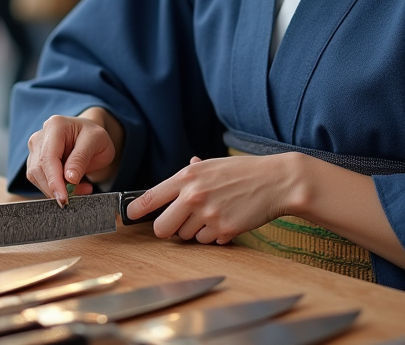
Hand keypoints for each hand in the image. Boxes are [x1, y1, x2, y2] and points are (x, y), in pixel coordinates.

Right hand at [26, 111, 119, 205]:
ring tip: (81, 188)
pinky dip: (55, 188)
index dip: (54, 181)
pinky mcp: (34, 161)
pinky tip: (72, 186)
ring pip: (36, 177)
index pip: (48, 158)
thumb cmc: (94, 137)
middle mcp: (40, 136)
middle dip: (56, 188)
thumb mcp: (97, 142)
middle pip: (38, 169)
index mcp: (55, 126)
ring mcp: (35, 149)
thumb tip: (69, 178)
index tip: (63, 199)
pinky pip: (39, 180)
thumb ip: (81, 158)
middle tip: (80, 193)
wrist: (90, 137)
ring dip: (56, 189)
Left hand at [126, 154, 297, 244]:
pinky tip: (227, 220)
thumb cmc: (244, 172)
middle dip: (167, 230)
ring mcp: (207, 214)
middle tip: (178, 224)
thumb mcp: (214, 165)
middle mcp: (193, 195)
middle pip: (162, 228)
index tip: (128, 215)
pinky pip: (207, 242)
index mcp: (187, 176)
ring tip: (214, 214)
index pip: (151, 197)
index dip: (136, 210)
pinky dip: (214, 236)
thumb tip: (188, 162)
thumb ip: (195, 170)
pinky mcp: (223, 230)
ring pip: (186, 237)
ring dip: (195, 231)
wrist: (276, 182)